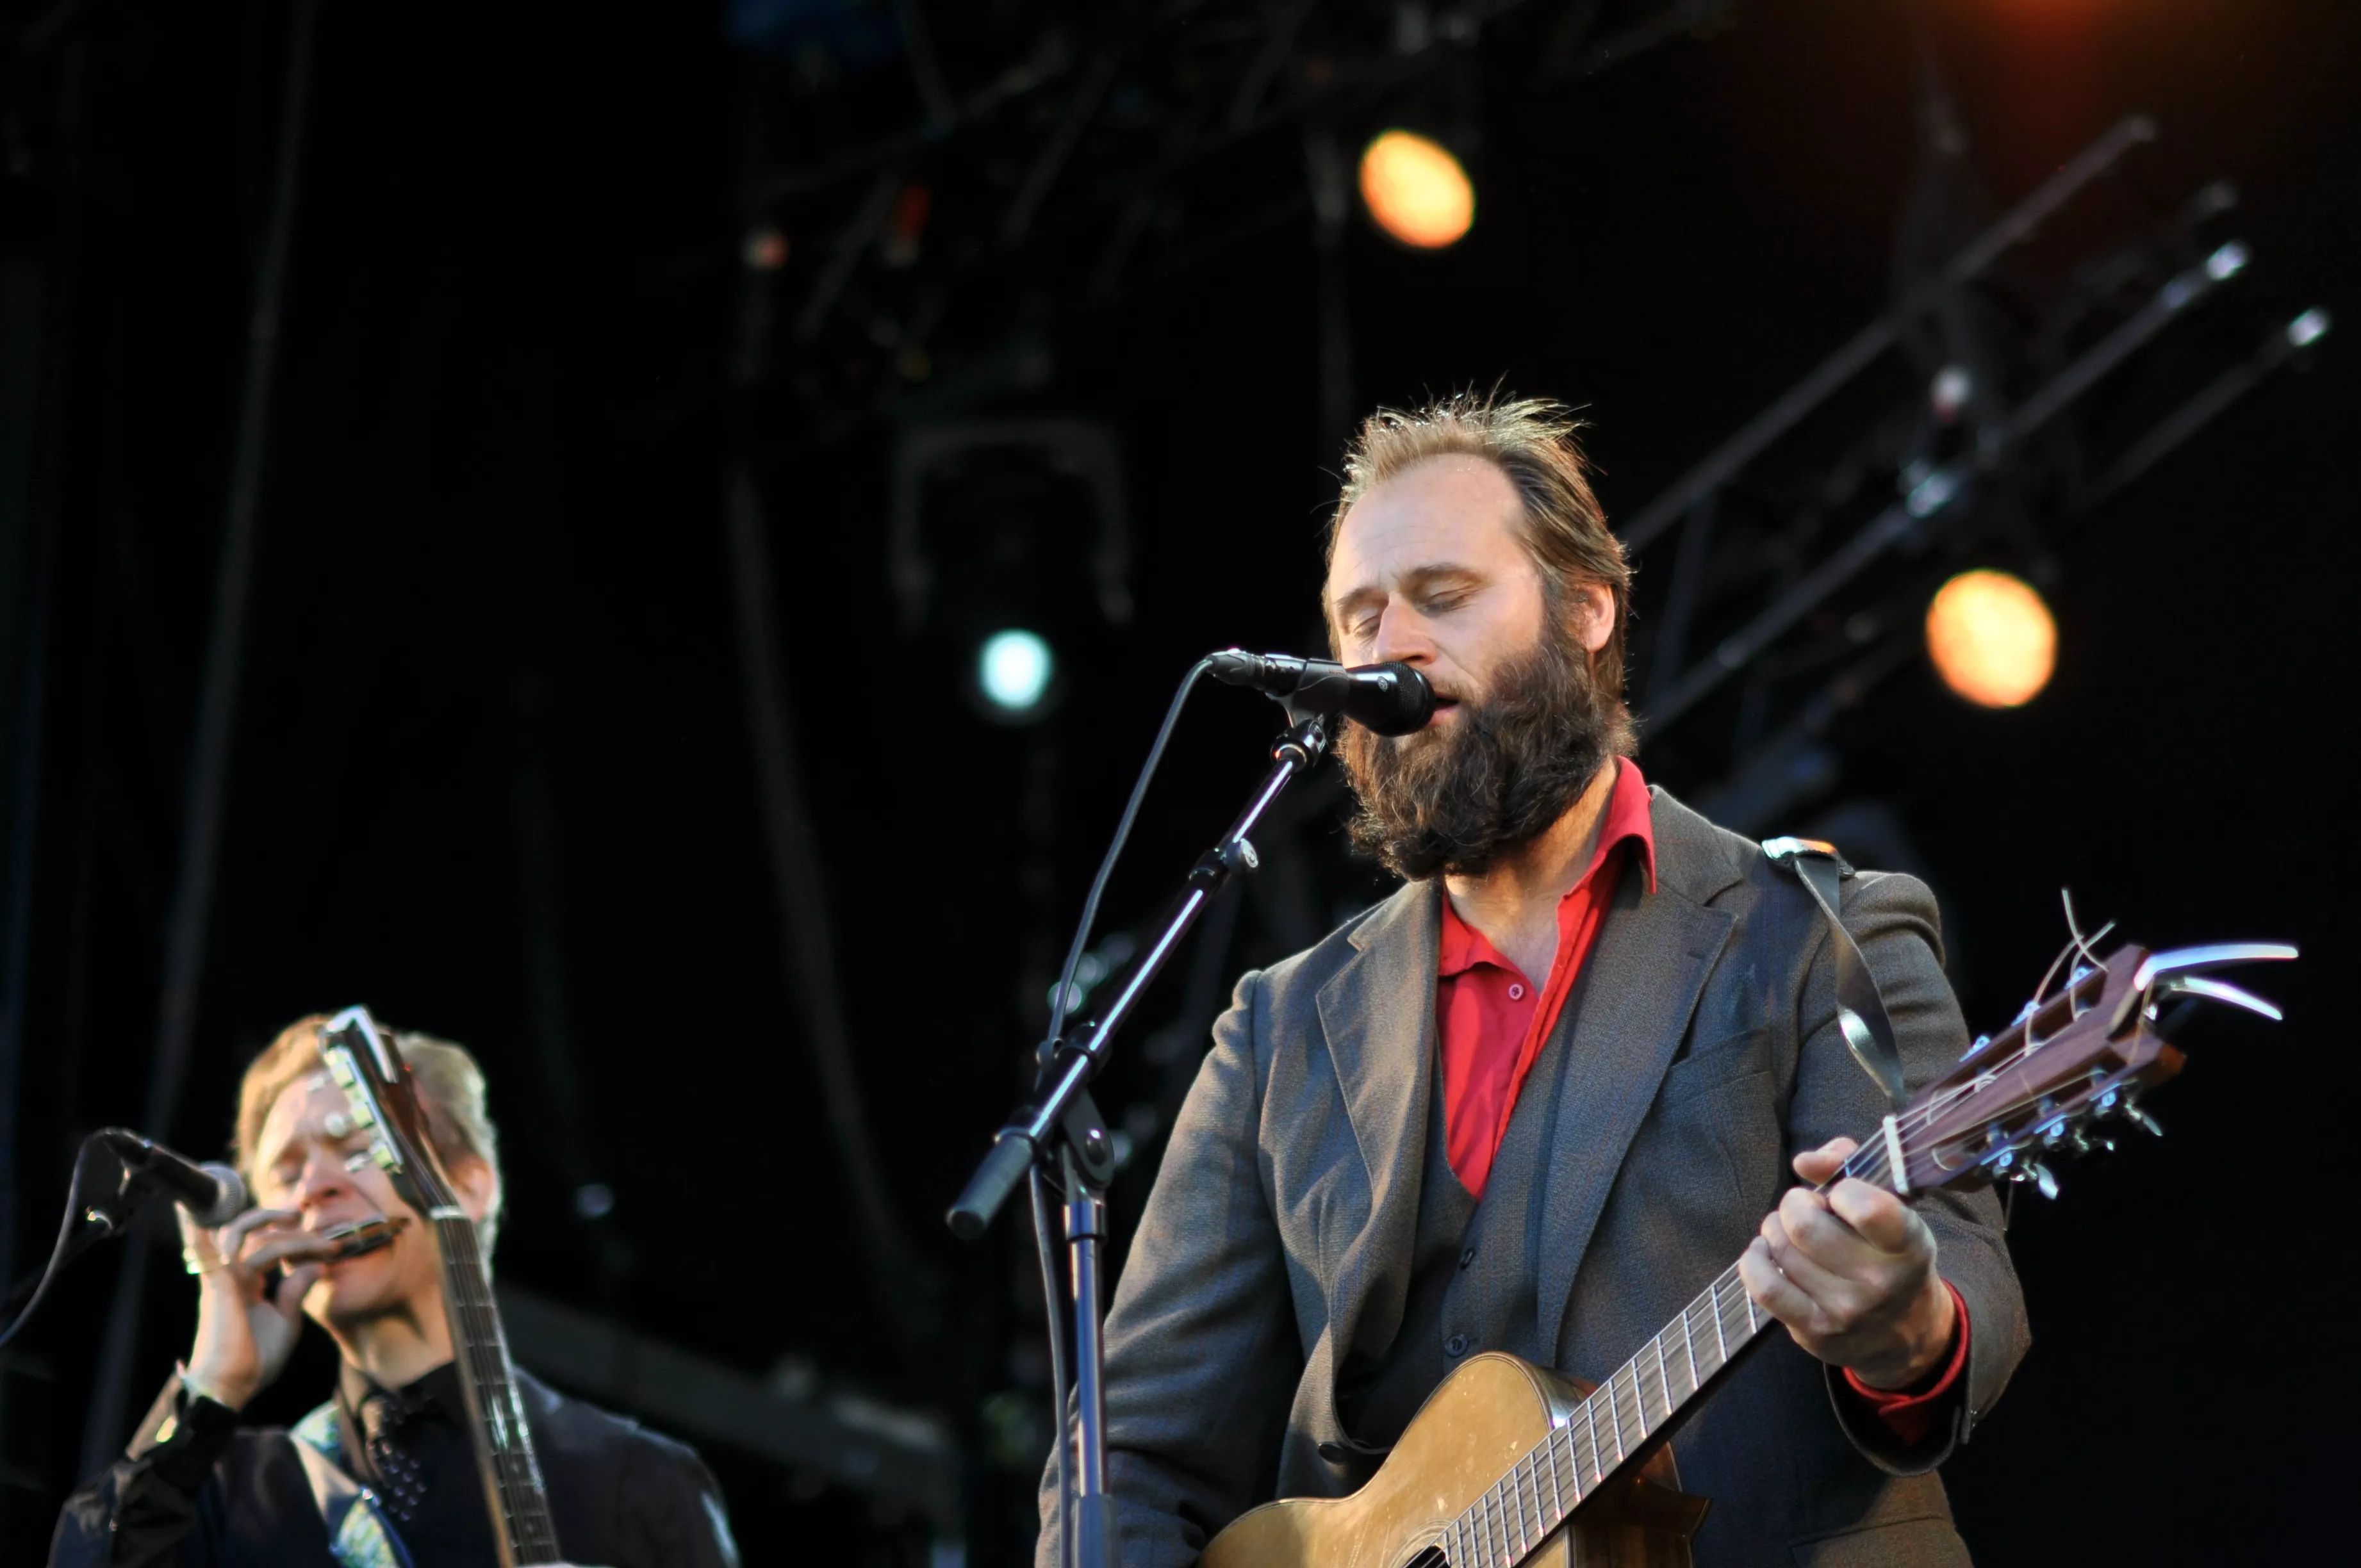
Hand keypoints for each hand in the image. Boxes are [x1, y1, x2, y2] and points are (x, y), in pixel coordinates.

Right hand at [180, 1207, 330, 1409]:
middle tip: (312, 1225)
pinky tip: (201, 1224)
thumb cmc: (257, 1358)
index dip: (303, 1243)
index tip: (333, 1249)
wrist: (234, 1385)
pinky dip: (202, 1238)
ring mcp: (224, 1278)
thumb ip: (297, 1290)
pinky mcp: (218, 1286)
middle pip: (256, 1234)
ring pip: (244, 1235)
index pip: (271, 1247)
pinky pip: (208, 1254)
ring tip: (296, 1220)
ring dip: (272, 1224)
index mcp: (247, 1283)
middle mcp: (233, 1276)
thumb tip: (318, 1265)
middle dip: (285, 1223)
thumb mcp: (286, 1320)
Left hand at [1736, 1137, 1956, 1389]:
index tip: (1841, 1195)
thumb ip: (1847, 1166)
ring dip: (1776, 1230)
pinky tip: (1766, 1250)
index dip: (1841, 1190)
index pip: (1868, 1209)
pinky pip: (1765, 1286)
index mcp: (1907, 1244)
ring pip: (1781, 1249)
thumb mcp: (1888, 1205)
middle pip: (1804, 1225)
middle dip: (1795, 1205)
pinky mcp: (1814, 1330)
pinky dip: (1754, 1259)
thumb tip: (1803, 1162)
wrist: (1904, 1331)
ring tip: (1791, 1232)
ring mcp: (1846, 1310)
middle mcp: (1880, 1281)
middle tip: (1806, 1209)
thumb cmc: (1888, 1252)